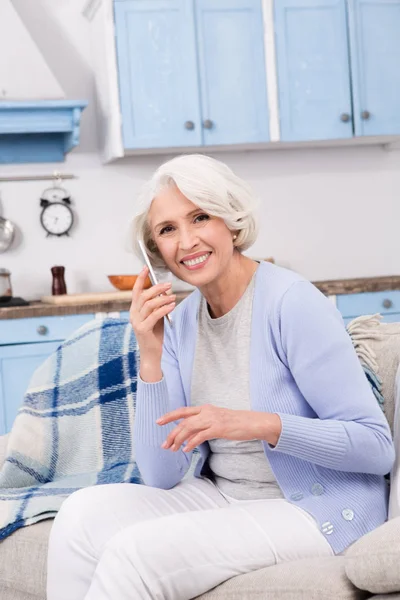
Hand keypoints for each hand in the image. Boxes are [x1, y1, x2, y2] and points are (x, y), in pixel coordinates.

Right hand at [130, 266, 175, 356]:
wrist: (152, 354)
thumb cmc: (155, 335)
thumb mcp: (156, 317)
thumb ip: (157, 305)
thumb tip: (165, 292)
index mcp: (135, 310)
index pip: (136, 291)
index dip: (140, 279)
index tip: (145, 268)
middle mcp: (133, 315)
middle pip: (143, 296)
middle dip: (156, 288)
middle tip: (169, 285)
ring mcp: (137, 322)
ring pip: (149, 304)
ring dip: (162, 299)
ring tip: (173, 297)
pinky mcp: (143, 329)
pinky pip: (154, 315)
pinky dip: (164, 308)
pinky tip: (172, 305)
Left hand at [156, 405, 281, 451]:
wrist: (252, 422)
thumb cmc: (234, 422)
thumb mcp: (216, 419)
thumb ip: (203, 423)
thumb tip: (189, 433)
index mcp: (205, 408)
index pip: (183, 411)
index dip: (170, 416)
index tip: (158, 421)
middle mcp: (206, 412)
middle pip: (183, 421)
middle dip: (171, 433)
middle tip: (164, 444)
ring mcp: (212, 419)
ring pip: (189, 428)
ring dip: (178, 440)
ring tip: (172, 449)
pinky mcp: (218, 428)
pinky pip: (200, 436)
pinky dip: (191, 443)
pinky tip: (186, 450)